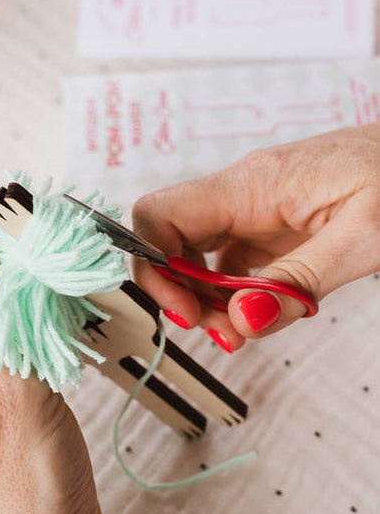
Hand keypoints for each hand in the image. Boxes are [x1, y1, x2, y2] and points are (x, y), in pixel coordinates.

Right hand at [132, 123, 379, 352]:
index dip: (154, 266)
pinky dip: (229, 292)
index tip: (183, 310)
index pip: (159, 215)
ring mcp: (250, 209)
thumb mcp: (364, 238)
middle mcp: (240, 193)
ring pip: (192, 253)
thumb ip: (298, 284)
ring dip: (204, 297)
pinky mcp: (265, 225)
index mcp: (251, 185)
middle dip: (180, 291)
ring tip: (240, 325)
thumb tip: (241, 320)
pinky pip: (224, 260)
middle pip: (168, 239)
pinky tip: (255, 309)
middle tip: (219, 328)